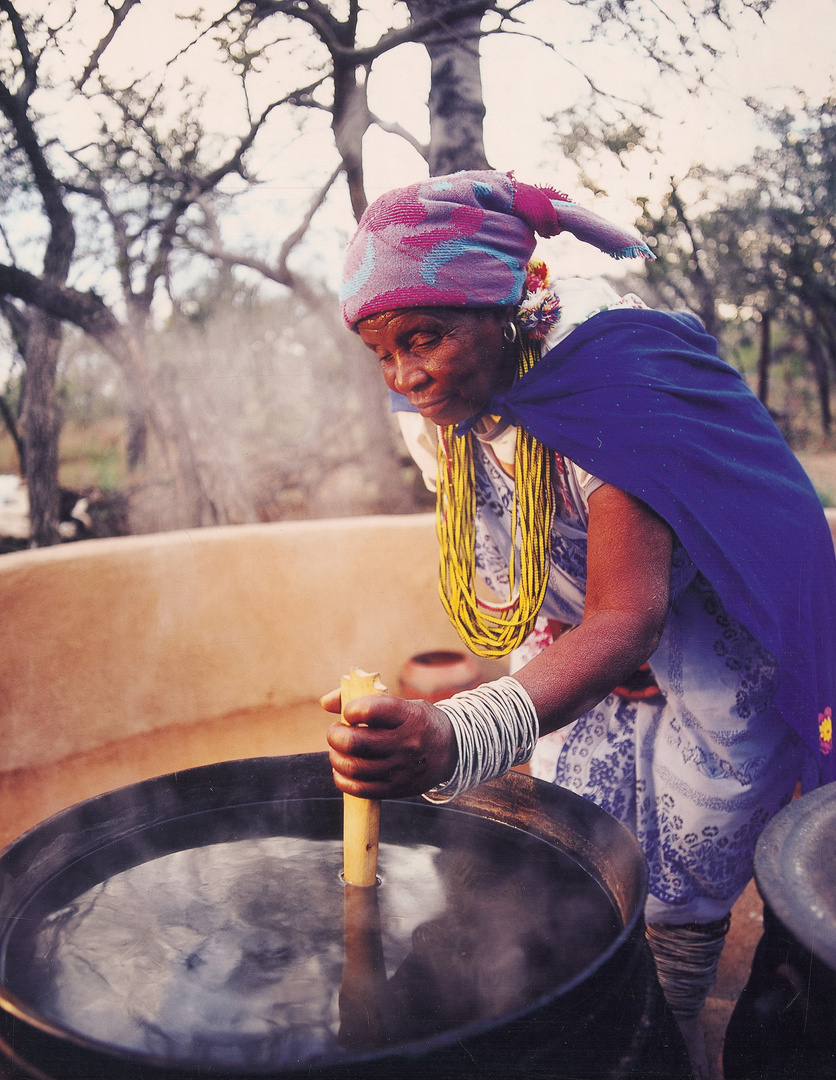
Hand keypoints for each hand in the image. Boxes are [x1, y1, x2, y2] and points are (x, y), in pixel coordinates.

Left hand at [321, 690, 455, 798]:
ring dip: (336, 757)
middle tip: (336, 731)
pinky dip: (342, 779)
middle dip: (335, 736)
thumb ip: (363, 698)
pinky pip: (360, 790)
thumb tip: (325, 703)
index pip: (371, 711)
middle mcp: (406, 743)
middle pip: (356, 743)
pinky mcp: (396, 789)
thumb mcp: (401, 703)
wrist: (452, 750)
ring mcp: (401, 769)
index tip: (350, 712)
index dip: (352, 710)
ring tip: (337, 750)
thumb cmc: (417, 720)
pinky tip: (342, 769)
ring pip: (354, 768)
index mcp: (408, 716)